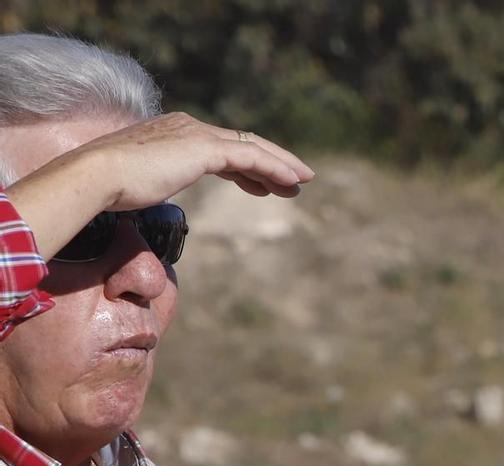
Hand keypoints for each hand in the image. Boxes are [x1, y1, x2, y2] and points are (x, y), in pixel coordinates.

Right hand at [9, 113, 312, 255]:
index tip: (263, 184)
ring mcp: (196, 134)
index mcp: (172, 132)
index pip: (220, 145)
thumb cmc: (110, 187)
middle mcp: (187, 126)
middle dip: (271, 161)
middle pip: (241, 141)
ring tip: (301, 183)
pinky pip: (250, 156)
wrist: (97, 176)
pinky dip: (274, 168)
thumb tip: (153, 195)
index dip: (246, 164)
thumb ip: (155, 181)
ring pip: (251, 147)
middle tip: (294, 181)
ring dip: (280, 166)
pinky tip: (292, 182)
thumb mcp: (141, 182)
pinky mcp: (203, 147)